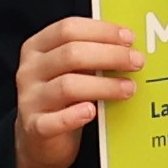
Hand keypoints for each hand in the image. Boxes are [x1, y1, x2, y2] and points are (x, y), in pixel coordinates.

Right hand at [13, 14, 138, 167]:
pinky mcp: (35, 127)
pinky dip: (75, 116)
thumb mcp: (70, 70)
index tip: (129, 38)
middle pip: (71, 54)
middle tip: (137, 62)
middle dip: (110, 55)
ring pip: (68, 86)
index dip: (101, 31)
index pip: (68, 29)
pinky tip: (93, 112)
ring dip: (104, 86)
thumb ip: (91, 54)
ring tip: (129, 88)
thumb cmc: (62, 97)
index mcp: (37, 48)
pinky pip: (55, 121)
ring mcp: (30, 99)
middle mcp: (30, 70)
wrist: (39, 138)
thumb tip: (130, 45)